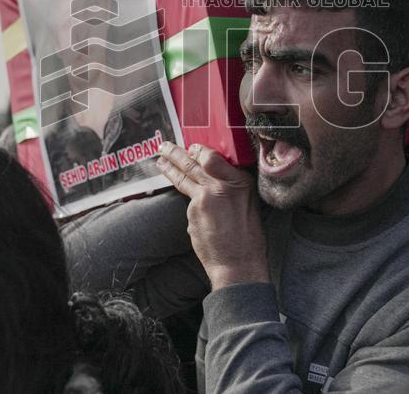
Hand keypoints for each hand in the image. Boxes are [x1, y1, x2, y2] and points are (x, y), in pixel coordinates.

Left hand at [157, 141, 267, 289]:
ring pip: (183, 177)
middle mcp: (223, 184)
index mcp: (240, 181)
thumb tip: (212, 178)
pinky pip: (187, 202)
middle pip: (193, 163)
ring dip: (169, 167)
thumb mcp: (248, 204)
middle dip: (175, 153)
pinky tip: (186, 205)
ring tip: (160, 160)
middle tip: (164, 145)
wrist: (238, 263)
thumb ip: (231, 187)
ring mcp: (205, 196)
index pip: (213, 157)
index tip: (191, 148)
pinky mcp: (193, 211)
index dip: (199, 151)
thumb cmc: (248, 238)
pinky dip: (186, 201)